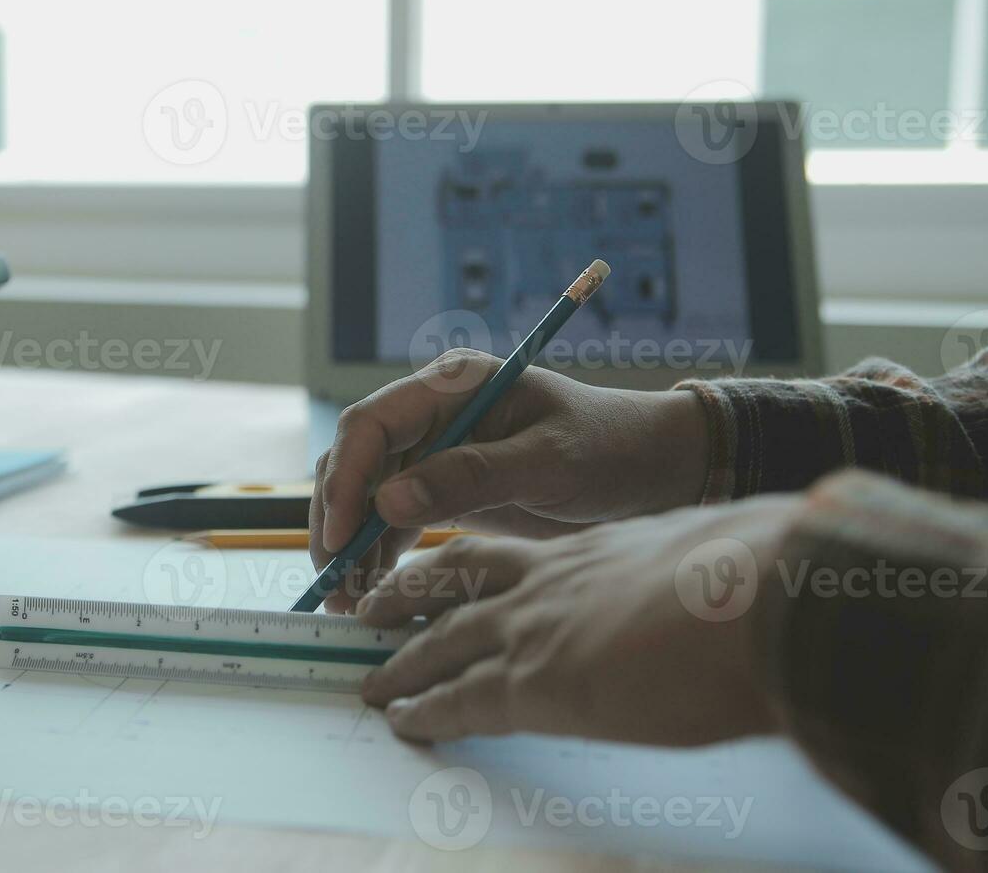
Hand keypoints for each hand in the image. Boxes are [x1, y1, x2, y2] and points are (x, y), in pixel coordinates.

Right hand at [310, 349, 709, 611]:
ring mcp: (433, 453)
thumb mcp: (550, 461)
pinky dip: (376, 557)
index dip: (347, 478)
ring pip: (365, 497)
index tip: (343, 535)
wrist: (653, 470)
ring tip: (348, 601)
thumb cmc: (611, 449)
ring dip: (350, 546)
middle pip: (355, 462)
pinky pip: (391, 522)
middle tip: (335, 582)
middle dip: (337, 521)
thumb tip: (388, 503)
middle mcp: (433, 414)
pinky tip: (371, 594)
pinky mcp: (442, 491)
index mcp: (454, 386)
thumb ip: (471, 477)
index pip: (371, 423)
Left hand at [356, 496, 800, 745]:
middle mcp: (552, 580)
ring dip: (403, 660)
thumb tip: (727, 590)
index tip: (453, 575)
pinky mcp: (534, 682)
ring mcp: (536, 627)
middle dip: (411, 594)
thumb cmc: (763, 579)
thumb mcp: (715, 557)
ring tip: (373, 676)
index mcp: (595, 550)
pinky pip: (460, 697)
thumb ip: (693, 574)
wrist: (762, 599)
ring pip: (444, 638)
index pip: (518, 557)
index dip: (478, 569)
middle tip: (375, 606)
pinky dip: (426, 709)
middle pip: (457, 581)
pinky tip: (403, 719)